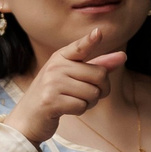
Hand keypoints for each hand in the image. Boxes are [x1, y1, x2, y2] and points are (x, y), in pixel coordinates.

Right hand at [6, 26, 127, 144]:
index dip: (90, 41)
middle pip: (99, 74)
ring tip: (73, 101)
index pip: (79, 47)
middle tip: (86, 94)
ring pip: (93, 93)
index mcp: (61, 57)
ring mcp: (52, 83)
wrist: (27, 118)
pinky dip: (80, 111)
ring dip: (89, 102)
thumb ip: (96, 66)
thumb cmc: (54, 95)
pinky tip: (67, 109)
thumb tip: (122, 56)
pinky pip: (82, 106)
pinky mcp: (51, 101)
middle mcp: (56, 66)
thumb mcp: (73, 76)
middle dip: (101, 89)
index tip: (99, 33)